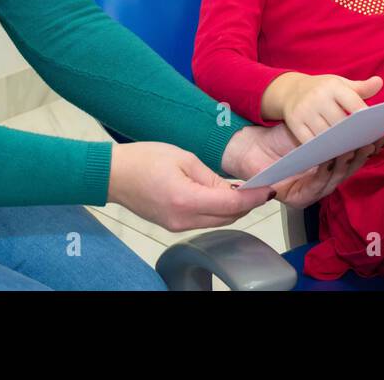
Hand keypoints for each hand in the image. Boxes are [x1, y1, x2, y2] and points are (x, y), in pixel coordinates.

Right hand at [107, 141, 272, 231]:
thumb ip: (212, 177)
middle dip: (248, 203)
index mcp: (186, 199)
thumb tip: (233, 189)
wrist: (114, 175)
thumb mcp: (183, 158)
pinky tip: (222, 195)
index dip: (254, 197)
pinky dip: (218, 210)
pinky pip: (204, 220)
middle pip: (228, 217)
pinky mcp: (173, 226)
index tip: (269, 188)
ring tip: (245, 189)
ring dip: (234, 208)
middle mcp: (183, 219)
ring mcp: (177, 226)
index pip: (232, 203)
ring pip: (218, 221)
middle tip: (262, 187)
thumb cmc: (143, 159)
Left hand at [221, 123, 383, 210]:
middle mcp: (325, 180)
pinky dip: (323, 175)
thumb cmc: (281, 136)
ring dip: (344, 165)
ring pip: (335, 180)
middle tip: (369, 141)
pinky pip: (315, 188)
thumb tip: (372, 90)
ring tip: (351, 148)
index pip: (356, 158)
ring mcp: (312, 191)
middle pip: (349, 170)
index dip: (368, 147)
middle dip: (360, 155)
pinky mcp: (298, 199)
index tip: (379, 134)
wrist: (250, 146)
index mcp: (332, 164)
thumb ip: (340, 113)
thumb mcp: (313, 121)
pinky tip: (328, 161)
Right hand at [277, 73, 383, 142]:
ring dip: (339, 146)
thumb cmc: (323, 89)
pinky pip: (310, 142)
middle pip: (341, 123)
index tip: (375, 129)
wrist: (290, 89)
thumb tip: (380, 82)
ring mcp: (304, 110)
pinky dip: (322, 149)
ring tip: (352, 152)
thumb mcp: (341, 84)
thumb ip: (362, 88)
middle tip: (365, 146)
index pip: (354, 104)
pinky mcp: (294, 122)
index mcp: (332, 86)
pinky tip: (332, 154)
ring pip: (326, 135)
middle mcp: (317, 97)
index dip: (365, 119)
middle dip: (353, 135)